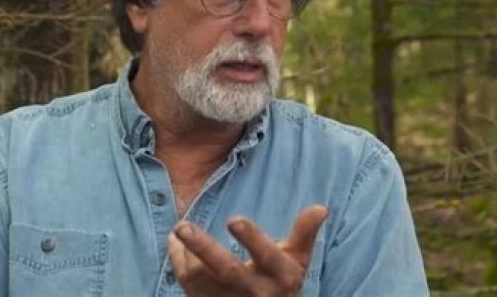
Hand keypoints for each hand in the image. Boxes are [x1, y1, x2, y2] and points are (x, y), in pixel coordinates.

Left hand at [167, 205, 326, 296]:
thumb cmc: (282, 282)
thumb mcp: (298, 260)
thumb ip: (305, 233)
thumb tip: (321, 207)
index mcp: (280, 275)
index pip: (267, 256)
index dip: (252, 239)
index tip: (234, 220)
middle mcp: (254, 290)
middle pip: (227, 270)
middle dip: (204, 248)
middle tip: (182, 226)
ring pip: (199, 277)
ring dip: (186, 252)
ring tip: (180, 230)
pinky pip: (186, 284)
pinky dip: (177, 260)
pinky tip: (175, 243)